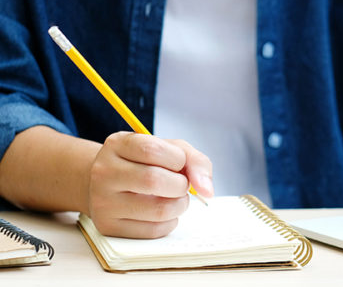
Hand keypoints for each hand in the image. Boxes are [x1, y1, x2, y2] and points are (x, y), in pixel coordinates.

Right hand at [87, 132, 212, 237]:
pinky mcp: (109, 227)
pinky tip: (163, 212)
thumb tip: (207, 190)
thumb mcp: (167, 149)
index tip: (179, 164)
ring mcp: (103, 202)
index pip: (153, 149)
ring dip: (180, 205)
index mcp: (117, 145)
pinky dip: (169, 222)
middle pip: (154, 180)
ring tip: (175, 199)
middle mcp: (104, 171)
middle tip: (181, 185)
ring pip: (158, 209)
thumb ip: (193, 160)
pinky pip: (153, 230)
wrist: (104, 185)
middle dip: (181, 185)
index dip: (177, 159)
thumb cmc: (144, 164)